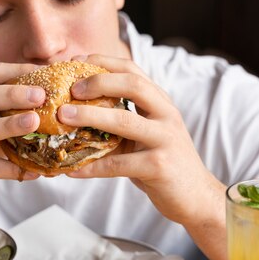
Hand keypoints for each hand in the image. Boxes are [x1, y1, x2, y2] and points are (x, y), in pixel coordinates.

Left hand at [59, 54, 226, 259]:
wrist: (195, 197)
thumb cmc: (161, 162)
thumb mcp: (145, 134)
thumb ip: (120, 119)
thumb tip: (74, 112)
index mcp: (160, 102)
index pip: (133, 71)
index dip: (103, 62)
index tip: (76, 62)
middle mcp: (166, 115)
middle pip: (133, 86)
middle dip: (98, 82)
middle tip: (70, 89)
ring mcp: (165, 139)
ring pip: (124, 121)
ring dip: (90, 116)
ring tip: (63, 117)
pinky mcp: (159, 166)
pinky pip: (119, 164)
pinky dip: (93, 167)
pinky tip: (72, 170)